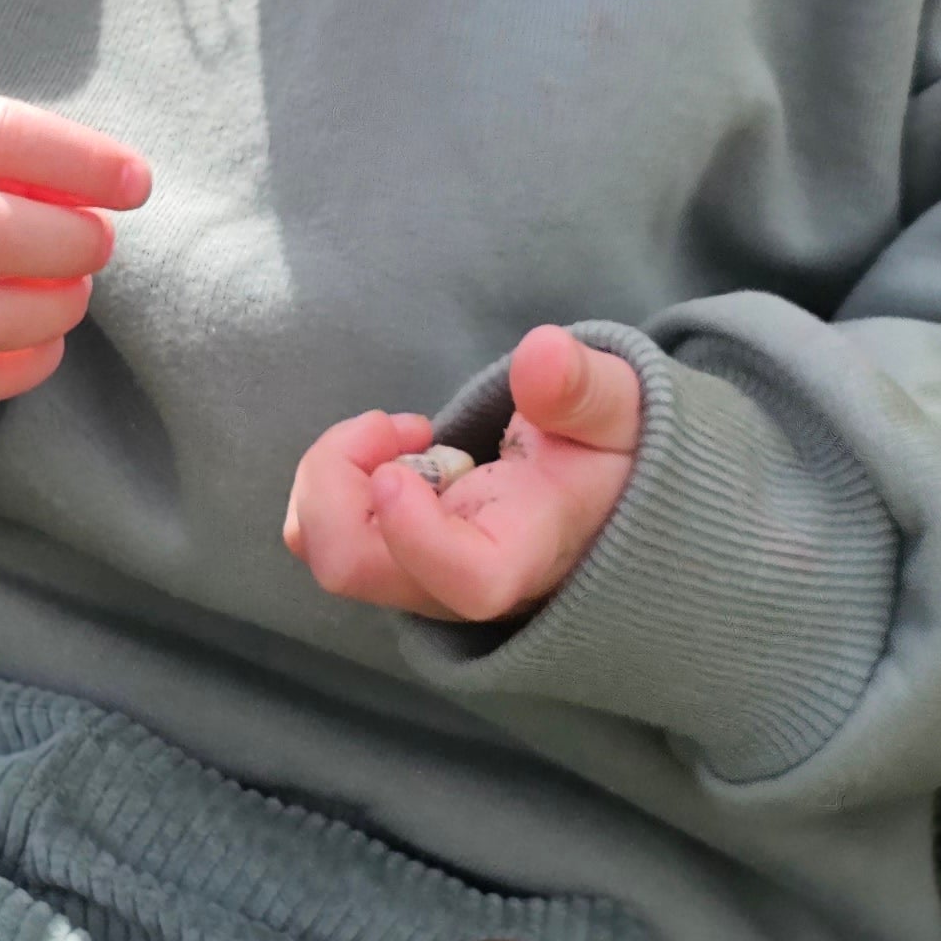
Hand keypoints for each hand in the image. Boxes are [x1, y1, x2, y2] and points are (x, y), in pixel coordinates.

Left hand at [283, 327, 642, 623]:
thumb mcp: (618, 413)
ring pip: (323, 549)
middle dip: (340, 475)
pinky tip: (394, 449)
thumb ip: (584, 388)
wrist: (597, 502)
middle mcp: (458, 586)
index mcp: (527, 555)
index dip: (416, 530)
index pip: (464, 581)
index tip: (405, 455)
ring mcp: (416, 579)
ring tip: (401, 431)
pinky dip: (336, 477)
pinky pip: (322, 532)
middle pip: (352, 566)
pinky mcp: (389, 562)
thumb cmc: (607, 459)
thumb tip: (542, 353)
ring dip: (336, 472)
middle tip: (403, 424)